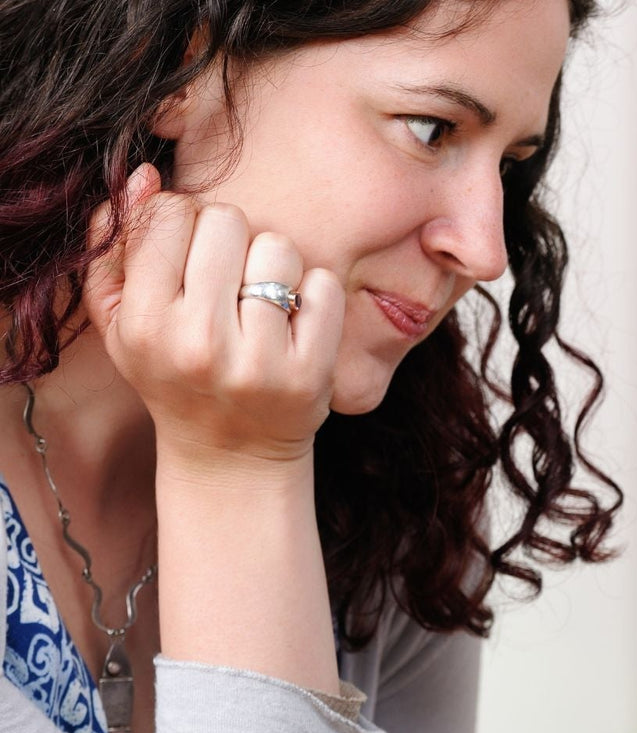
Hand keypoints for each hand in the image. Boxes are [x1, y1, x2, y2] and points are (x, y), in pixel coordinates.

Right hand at [84, 163, 344, 467]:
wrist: (231, 455)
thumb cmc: (173, 374)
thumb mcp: (123, 321)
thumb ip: (117, 246)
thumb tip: (143, 176)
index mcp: (144, 324)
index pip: (171, 214)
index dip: (184, 222)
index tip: (190, 255)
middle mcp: (197, 342)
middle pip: (226, 219)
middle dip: (230, 239)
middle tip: (228, 279)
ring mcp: (258, 360)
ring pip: (278, 246)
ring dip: (274, 264)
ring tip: (261, 300)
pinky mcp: (310, 371)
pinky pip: (324, 284)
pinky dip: (315, 294)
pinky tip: (295, 322)